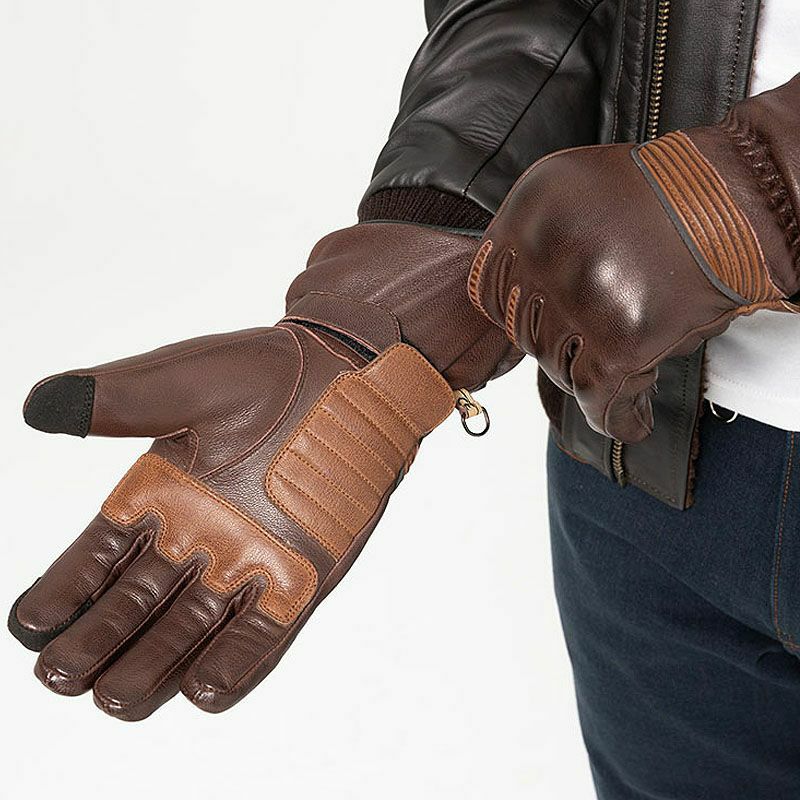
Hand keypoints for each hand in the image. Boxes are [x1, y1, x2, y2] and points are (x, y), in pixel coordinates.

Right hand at [9, 221, 513, 719]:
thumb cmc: (266, 372)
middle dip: (98, 640)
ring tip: (117, 697)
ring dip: (156, 663)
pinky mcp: (301, 573)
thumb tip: (42, 405)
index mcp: (160, 493)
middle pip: (136, 602)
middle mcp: (198, 535)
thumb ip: (119, 400)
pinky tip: (204, 689)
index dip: (64, 588)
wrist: (349, 376)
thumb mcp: (187, 381)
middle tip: (59, 676)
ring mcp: (249, 558)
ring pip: (191, 625)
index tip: (29, 622)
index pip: (98, 553)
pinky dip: (238, 659)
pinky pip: (265, 627)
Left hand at [468, 79, 799, 441]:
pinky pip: (600, 399)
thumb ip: (538, 240)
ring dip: (589, 371)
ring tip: (629, 353)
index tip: (539, 320)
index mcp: (528, 210)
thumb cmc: (668, 194)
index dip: (516, 311)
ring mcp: (580, 298)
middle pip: (525, 330)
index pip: (489, 290)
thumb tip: (519, 300)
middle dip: (556, 339)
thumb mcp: (577, 191)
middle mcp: (545, 251)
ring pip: (559, 367)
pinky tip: (632, 421)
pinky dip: (617, 418)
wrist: (743, 197)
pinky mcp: (620, 341)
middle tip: (594, 333)